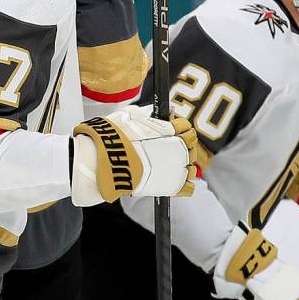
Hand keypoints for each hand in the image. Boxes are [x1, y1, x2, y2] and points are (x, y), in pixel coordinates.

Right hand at [70, 105, 196, 205]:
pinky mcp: (172, 186)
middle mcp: (178, 148)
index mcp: (171, 130)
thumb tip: (152, 112)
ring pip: (191, 167)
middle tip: (170, 150)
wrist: (107, 161)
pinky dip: (182, 185)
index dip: (180, 129)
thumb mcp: (130, 115)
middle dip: (183, 147)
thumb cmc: (115, 137)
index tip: (173, 132)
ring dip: (183, 166)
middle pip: (191, 146)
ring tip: (169, 167)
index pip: (186, 127)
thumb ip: (146, 114)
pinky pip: (188, 187)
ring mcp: (177, 168)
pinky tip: (172, 182)